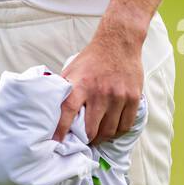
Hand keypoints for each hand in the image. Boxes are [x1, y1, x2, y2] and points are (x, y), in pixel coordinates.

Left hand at [52, 28, 143, 144]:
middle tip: (84, 142)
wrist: (118, 42)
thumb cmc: (92, 58)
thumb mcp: (72, 69)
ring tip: (98, 136)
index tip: (56, 142)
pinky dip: (118, 130)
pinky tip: (113, 128)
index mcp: (80, 84)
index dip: (61, 129)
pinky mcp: (132, 98)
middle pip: (92, 129)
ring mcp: (118, 96)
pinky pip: (125, 124)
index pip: (68, 110)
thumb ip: (64, 89)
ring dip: (102, 137)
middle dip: (86, 139)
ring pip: (110, 131)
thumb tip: (51, 108)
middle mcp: (99, 92)